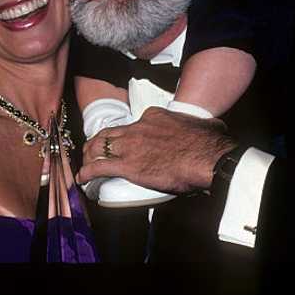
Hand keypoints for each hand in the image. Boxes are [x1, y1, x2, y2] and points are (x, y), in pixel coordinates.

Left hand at [75, 107, 236, 193]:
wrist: (207, 157)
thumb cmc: (208, 143)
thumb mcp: (203, 124)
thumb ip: (200, 124)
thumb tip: (211, 125)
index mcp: (154, 116)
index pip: (133, 123)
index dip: (126, 134)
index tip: (127, 142)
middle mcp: (138, 127)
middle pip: (110, 133)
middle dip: (98, 142)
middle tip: (93, 150)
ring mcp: (131, 145)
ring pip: (100, 147)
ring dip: (89, 156)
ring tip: (85, 163)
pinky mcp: (128, 165)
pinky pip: (100, 167)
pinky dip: (87, 172)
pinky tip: (82, 178)